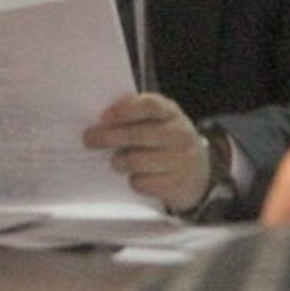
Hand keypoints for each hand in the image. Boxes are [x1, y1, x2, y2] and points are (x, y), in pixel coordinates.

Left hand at [84, 93, 209, 212]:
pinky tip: (136, 176)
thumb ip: (137, 115)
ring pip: (137, 161)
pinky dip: (134, 181)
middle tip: (90, 139)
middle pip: (138, 134)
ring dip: (120, 161)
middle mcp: (179, 134)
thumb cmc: (168, 141)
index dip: (125, 110)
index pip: (150, 106)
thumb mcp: (160, 121)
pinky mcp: (176, 185)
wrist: (199, 172)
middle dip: (109, 137)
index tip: (104, 116)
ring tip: (116, 161)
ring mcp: (180, 160)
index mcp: (172, 113)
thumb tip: (102, 120)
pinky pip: (143, 182)